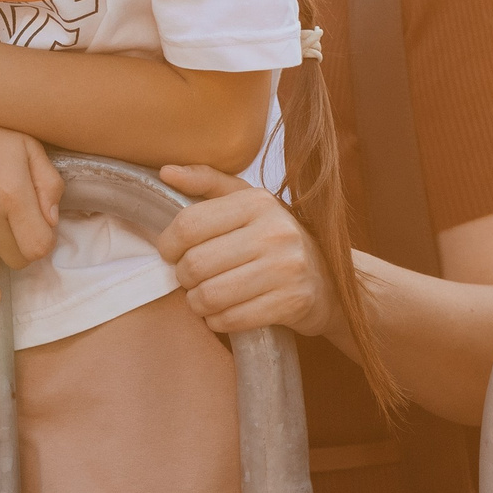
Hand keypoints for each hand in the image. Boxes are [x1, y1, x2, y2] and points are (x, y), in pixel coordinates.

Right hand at [0, 113, 60, 301]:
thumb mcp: (28, 144)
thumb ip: (49, 184)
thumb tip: (51, 222)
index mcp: (11, 193)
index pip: (39, 247)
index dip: (45, 238)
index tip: (41, 223)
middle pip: (19, 258)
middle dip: (26, 245)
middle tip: (22, 222)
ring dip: (1, 245)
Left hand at [155, 164, 342, 338]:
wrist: (326, 278)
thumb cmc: (273, 237)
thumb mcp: (245, 201)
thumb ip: (206, 183)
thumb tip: (165, 172)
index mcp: (257, 201)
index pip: (189, 224)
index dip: (168, 244)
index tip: (171, 252)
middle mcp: (275, 231)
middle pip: (195, 264)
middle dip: (184, 277)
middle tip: (192, 277)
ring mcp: (286, 268)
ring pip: (209, 296)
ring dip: (197, 302)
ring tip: (205, 295)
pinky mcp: (291, 302)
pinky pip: (231, 319)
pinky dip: (217, 321)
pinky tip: (224, 311)